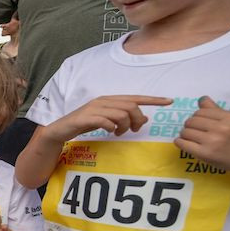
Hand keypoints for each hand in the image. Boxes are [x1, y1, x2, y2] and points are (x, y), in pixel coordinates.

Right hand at [45, 95, 172, 142]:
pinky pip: (106, 121)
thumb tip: (145, 118)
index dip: (153, 99)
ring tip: (119, 133)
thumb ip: (124, 118)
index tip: (169, 101)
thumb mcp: (107, 121)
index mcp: (109, 99)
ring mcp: (93, 108)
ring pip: (121, 114)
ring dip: (124, 126)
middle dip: (137, 119)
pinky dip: (111, 127)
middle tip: (134, 130)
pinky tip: (109, 132)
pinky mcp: (85, 118)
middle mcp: (103, 101)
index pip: (135, 97)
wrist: (60, 130)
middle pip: (131, 106)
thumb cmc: (84, 125)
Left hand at [175, 97, 229, 170]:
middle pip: (192, 121)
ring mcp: (212, 141)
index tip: (200, 122)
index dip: (198, 116)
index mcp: (229, 118)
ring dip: (185, 134)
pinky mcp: (205, 154)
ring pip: (186, 131)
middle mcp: (221, 128)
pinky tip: (183, 142)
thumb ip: (217, 111)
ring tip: (190, 137)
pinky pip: (183, 143)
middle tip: (194, 130)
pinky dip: (180, 142)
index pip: (202, 111)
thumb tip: (202, 99)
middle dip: (190, 125)